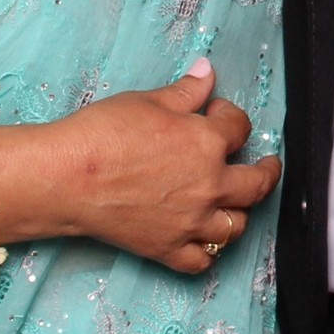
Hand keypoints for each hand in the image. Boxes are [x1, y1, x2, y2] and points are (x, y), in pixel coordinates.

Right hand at [0, 59, 279, 273]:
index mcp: (208, 144)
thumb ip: (186, 91)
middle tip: (267, 165)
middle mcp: (209, 186)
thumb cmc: (103, 133)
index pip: (239, 129)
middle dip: (266, 171)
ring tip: (237, 202)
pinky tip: (206, 240)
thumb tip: (207, 72)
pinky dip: (209, 253)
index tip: (219, 112)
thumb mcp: (149, 101)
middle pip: (255, 185)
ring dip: (241, 212)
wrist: (66, 177)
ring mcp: (191, 222)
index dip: (231, 116)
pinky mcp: (167, 249)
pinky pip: (203, 261)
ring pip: (236, 226)